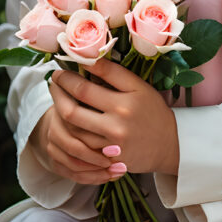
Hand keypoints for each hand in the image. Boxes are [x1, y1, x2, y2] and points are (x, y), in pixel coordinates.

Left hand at [30, 59, 178, 185]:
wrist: (170, 144)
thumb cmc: (152, 110)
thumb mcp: (139, 86)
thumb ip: (114, 73)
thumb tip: (87, 59)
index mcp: (124, 102)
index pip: (85, 88)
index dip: (67, 78)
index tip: (58, 70)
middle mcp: (116, 125)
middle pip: (72, 111)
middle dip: (57, 94)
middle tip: (52, 83)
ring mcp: (111, 146)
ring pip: (73, 131)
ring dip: (59, 114)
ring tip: (56, 99)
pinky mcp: (109, 162)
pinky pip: (81, 149)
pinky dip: (71, 134)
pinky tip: (66, 122)